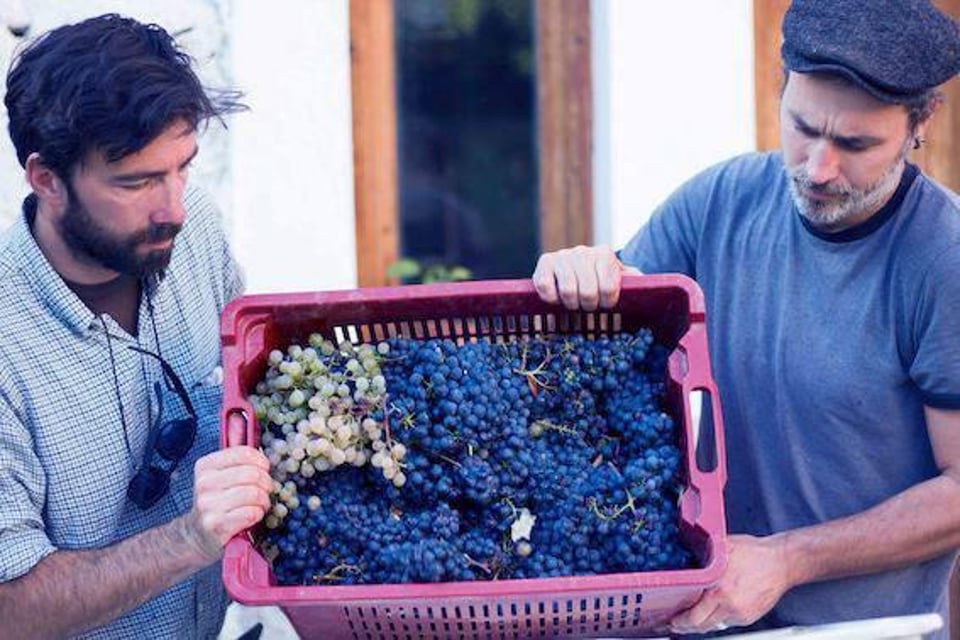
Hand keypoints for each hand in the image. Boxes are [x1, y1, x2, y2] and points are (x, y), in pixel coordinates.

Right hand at [182, 446, 272, 562]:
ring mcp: (208, 505)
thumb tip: (266, 461)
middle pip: (252, 474)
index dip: (261, 460)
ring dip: (264, 500)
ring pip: (254, 493)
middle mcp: (204, 483)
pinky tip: (254, 516)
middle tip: (266, 490)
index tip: (265, 469)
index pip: (242, 453)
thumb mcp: (219, 478)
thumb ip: (239, 465)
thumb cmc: (216, 502)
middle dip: (266, 482)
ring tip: (261, 504)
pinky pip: (251, 513)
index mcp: (205, 466)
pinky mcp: (216, 524)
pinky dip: (259, 513)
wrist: (197, 534)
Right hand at [532, 245, 639, 310]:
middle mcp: (582, 252)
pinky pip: (544, 284)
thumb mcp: (621, 280)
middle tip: (589, 306)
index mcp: (604, 254)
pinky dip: (551, 297)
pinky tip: (557, 299)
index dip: (608, 302)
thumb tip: (645, 284)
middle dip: (589, 305)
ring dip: (571, 304)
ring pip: (567, 290)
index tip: (606, 304)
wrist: (577, 270)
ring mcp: (562, 255)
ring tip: (574, 303)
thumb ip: (634, 282)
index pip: (608, 287)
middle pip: (588, 292)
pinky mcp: (545, 262)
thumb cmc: (602, 280)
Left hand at [669, 534, 793, 634]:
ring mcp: (740, 613)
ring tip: (690, 619)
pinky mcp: (749, 617)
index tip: (670, 619)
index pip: (693, 617)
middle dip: (685, 627)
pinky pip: (727, 623)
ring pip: (714, 626)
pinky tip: (712, 612)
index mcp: (719, 589)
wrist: (782, 562)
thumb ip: (704, 554)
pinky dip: (717, 619)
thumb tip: (686, 552)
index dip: (679, 621)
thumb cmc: (755, 553)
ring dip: (701, 624)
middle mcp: (729, 604)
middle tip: (675, 624)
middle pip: (701, 626)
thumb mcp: (722, 548)